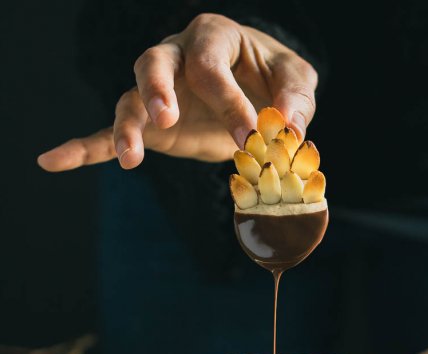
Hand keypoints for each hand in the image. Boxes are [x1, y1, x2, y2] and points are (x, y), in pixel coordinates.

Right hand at [37, 13, 316, 170]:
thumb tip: (287, 130)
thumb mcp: (296, 82)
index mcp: (215, 39)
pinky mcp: (152, 126)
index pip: (211, 65)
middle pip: (153, 64)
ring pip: (130, 100)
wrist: (258, 96)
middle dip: (157, 90)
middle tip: (167, 118)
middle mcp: (178, 59)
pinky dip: (85, 148)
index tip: (251, 135)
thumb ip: (294, 99)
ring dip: (128, 126)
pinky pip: (112, 130)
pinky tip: (52, 161)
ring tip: (131, 156)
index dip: (229, 100)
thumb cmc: (276, 83)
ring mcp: (159, 93)